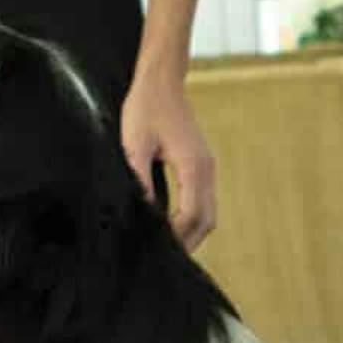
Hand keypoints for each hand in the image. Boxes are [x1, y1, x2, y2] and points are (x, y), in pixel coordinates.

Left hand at [122, 72, 216, 247]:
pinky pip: (203, 200)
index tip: (160, 251)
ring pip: (208, 212)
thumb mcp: (135, 145)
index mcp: (194, 166)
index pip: (192, 215)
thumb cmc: (146, 108)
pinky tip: (173, 225)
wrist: (162, 81)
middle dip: (189, 243)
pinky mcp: (201, 164)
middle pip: (207, 220)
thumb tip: (143, 212)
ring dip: (192, 232)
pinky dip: (193, 218)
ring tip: (168, 247)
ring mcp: (206, 167)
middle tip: (165, 260)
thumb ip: (141, 180)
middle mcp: (206, 169)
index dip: (178, 238)